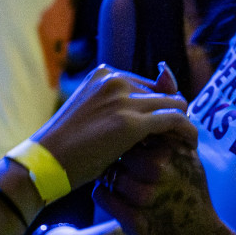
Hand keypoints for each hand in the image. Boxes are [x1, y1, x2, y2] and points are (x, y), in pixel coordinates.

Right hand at [28, 63, 193, 190]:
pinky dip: (188, 131)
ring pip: (174, 104)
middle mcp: (115, 79)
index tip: (163, 129)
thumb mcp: (92, 118)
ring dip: (183, 123)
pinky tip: (190, 145)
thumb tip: (148, 117)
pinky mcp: (132, 122)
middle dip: (171, 114)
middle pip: (163, 94)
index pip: (147, 86)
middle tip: (175, 139)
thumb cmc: (65, 147)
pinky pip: (176, 120)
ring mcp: (123, 99)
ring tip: (185, 143)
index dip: (157, 107)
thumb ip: (118, 109)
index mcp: (104, 73)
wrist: (45, 162)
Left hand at [94, 133, 235, 234]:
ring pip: (108, 174)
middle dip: (120, 161)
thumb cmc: (189, 193)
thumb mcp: (188, 160)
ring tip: (126, 188)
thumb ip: (170, 135)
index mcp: (172, 151)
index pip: (133, 132)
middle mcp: (160, 171)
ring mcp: (145, 195)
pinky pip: (101, 195)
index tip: (136, 152)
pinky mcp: (132, 218)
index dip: (129, 141)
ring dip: (112, 180)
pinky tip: (118, 200)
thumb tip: (150, 110)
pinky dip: (105, 195)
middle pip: (118, 152)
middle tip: (128, 172)